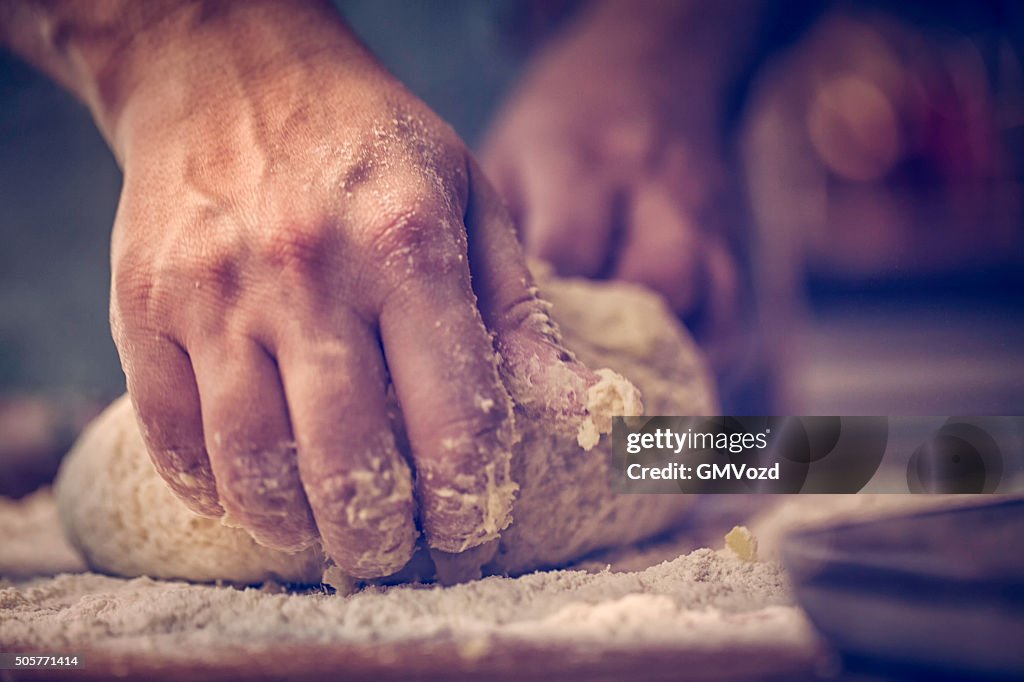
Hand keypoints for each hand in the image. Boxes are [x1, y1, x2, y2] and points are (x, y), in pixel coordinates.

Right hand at [92, 2, 589, 577]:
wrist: (227, 67)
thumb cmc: (370, 140)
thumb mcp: (470, 199)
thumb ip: (521, 310)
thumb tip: (576, 407)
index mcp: (408, 247)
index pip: (453, 417)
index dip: (467, 501)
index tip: (468, 537)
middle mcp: (309, 273)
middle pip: (348, 459)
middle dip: (380, 537)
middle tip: (395, 554)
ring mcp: (214, 292)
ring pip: (251, 462)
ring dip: (294, 528)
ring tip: (324, 541)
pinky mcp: (143, 303)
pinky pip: (168, 430)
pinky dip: (208, 487)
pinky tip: (245, 495)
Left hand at [482, 1, 753, 372]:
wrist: (653, 70)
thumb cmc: (561, 127)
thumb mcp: (511, 153)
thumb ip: (495, 232)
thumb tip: (472, 326)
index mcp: (584, 162)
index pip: (571, 247)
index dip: (542, 312)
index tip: (514, 359)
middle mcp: (654, 189)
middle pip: (654, 278)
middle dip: (611, 341)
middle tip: (571, 387)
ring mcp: (703, 217)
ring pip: (703, 300)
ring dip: (661, 358)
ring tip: (621, 404)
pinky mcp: (731, 243)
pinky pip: (733, 319)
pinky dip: (702, 364)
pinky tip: (666, 393)